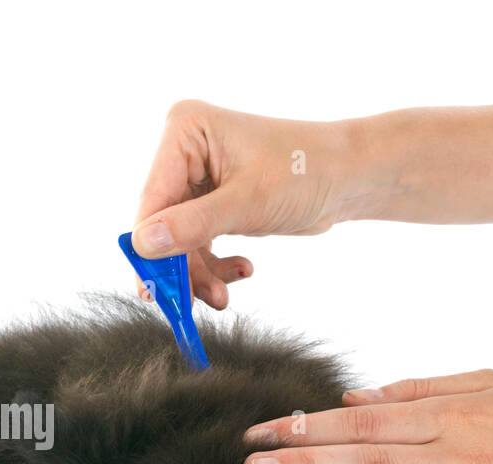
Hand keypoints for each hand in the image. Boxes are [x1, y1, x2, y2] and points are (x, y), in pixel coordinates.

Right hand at [132, 100, 363, 307]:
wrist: (349, 177)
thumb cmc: (306, 172)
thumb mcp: (247, 202)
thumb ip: (192, 225)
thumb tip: (143, 245)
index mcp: (185, 131)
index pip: (152, 199)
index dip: (151, 248)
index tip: (154, 291)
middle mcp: (184, 151)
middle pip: (161, 224)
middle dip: (180, 266)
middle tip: (189, 303)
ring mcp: (196, 177)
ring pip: (178, 240)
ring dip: (199, 273)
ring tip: (222, 297)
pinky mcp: (210, 201)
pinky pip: (197, 242)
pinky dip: (214, 265)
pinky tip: (241, 271)